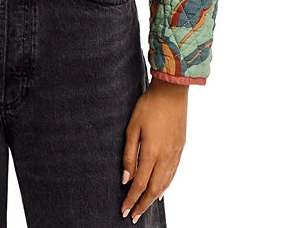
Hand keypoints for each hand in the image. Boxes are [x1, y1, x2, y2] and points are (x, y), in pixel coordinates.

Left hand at [120, 77, 187, 223]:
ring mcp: (175, 153)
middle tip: (134, 216)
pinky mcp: (181, 148)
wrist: (171, 92)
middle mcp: (166, 157)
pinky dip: (166, 185)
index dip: (132, 199)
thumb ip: (129, 154)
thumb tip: (125, 178)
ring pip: (165, 183)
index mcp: (152, 152)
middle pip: (154, 189)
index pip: (140, 184)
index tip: (125, 211)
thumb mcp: (132, 128)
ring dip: (154, 197)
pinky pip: (173, 173)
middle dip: (143, 204)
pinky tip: (161, 189)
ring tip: (145, 206)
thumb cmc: (149, 106)